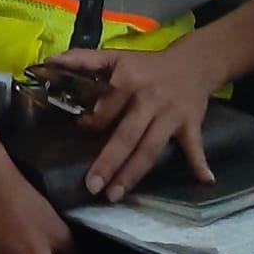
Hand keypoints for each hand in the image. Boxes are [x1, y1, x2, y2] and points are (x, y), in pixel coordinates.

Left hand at [48, 46, 216, 201]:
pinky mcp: (190, 125)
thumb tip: (49, 62)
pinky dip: (200, 163)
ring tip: (115, 196)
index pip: (107, 109)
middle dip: (109, 162)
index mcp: (128, 81)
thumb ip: (82, 59)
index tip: (80, 134)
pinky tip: (205, 180)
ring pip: (150, 149)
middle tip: (92, 187)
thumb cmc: (145, 65)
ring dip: (133, 174)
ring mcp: (170, 115)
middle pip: (127, 136)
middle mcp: (149, 100)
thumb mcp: (114, 57)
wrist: (192, 62)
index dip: (93, 123)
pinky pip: (194, 146)